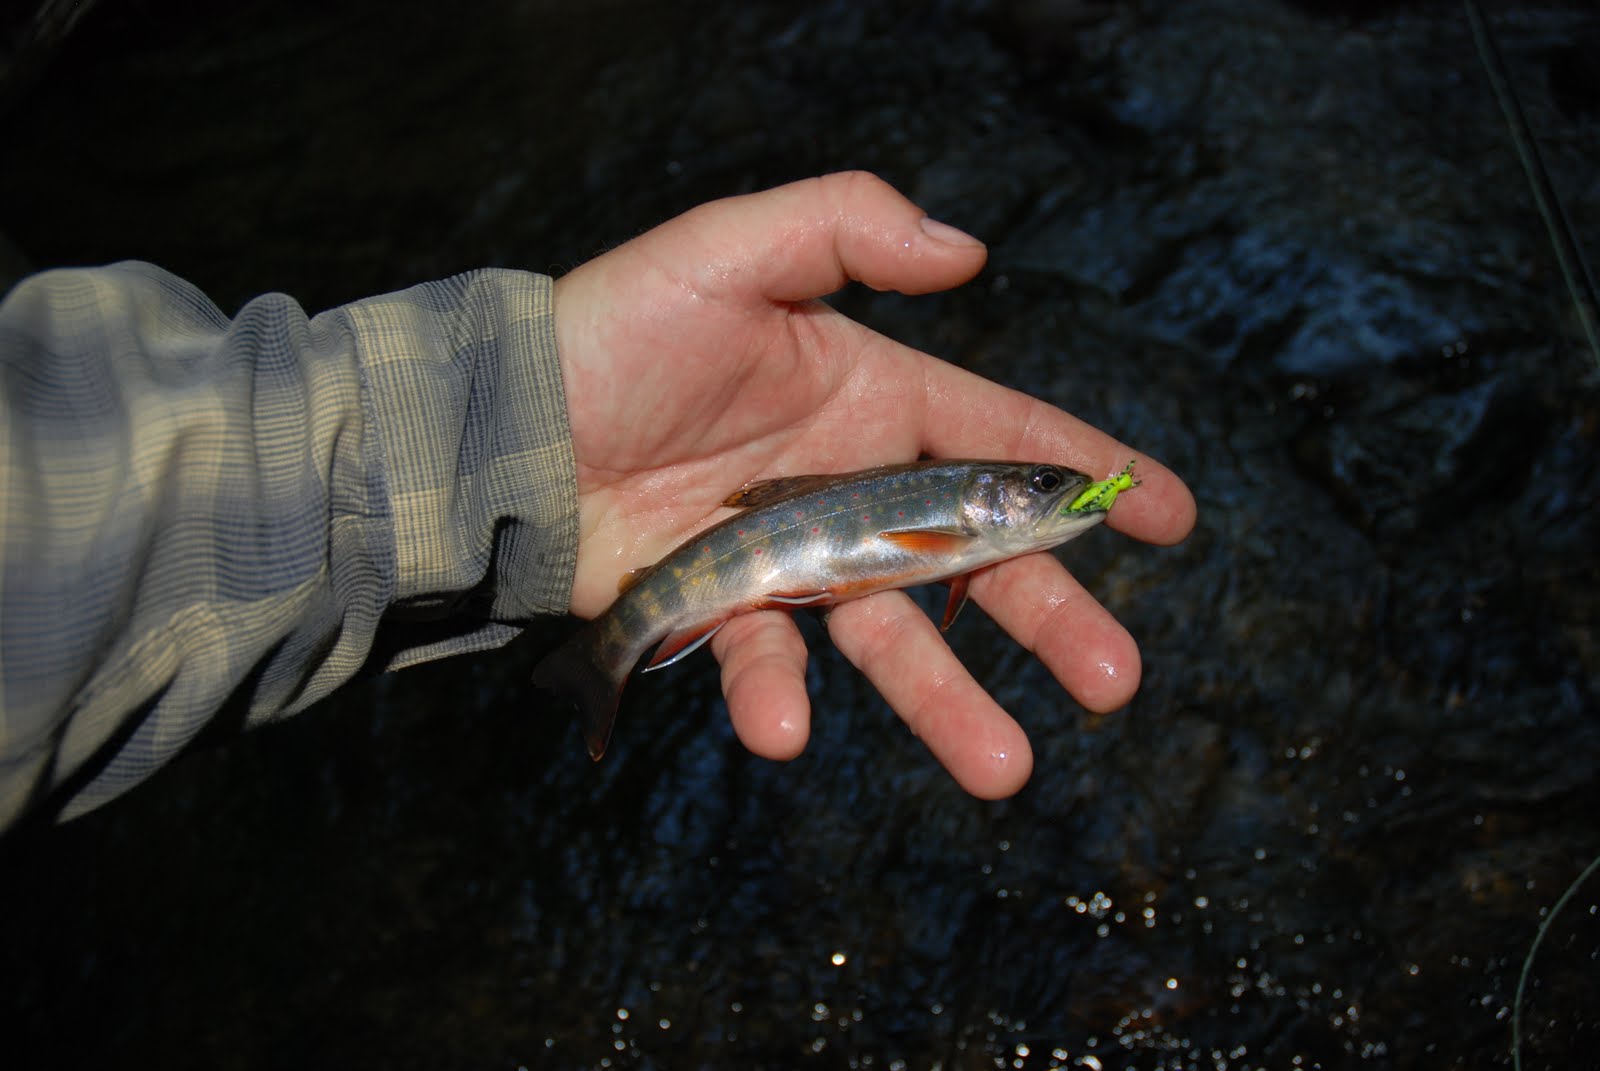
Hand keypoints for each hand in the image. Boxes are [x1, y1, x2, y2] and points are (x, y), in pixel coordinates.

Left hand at [552, 172, 1194, 797]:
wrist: (504, 420)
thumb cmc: (614, 329)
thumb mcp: (727, 248)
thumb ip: (844, 225)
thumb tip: (972, 252)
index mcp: (875, 399)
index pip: (1004, 438)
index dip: (1090, 475)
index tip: (1173, 519)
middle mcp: (852, 488)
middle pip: (976, 564)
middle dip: (1053, 619)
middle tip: (1117, 681)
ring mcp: (795, 561)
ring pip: (893, 640)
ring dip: (948, 704)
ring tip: (1007, 770)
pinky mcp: (727, 612)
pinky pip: (769, 664)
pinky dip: (780, 698)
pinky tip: (788, 729)